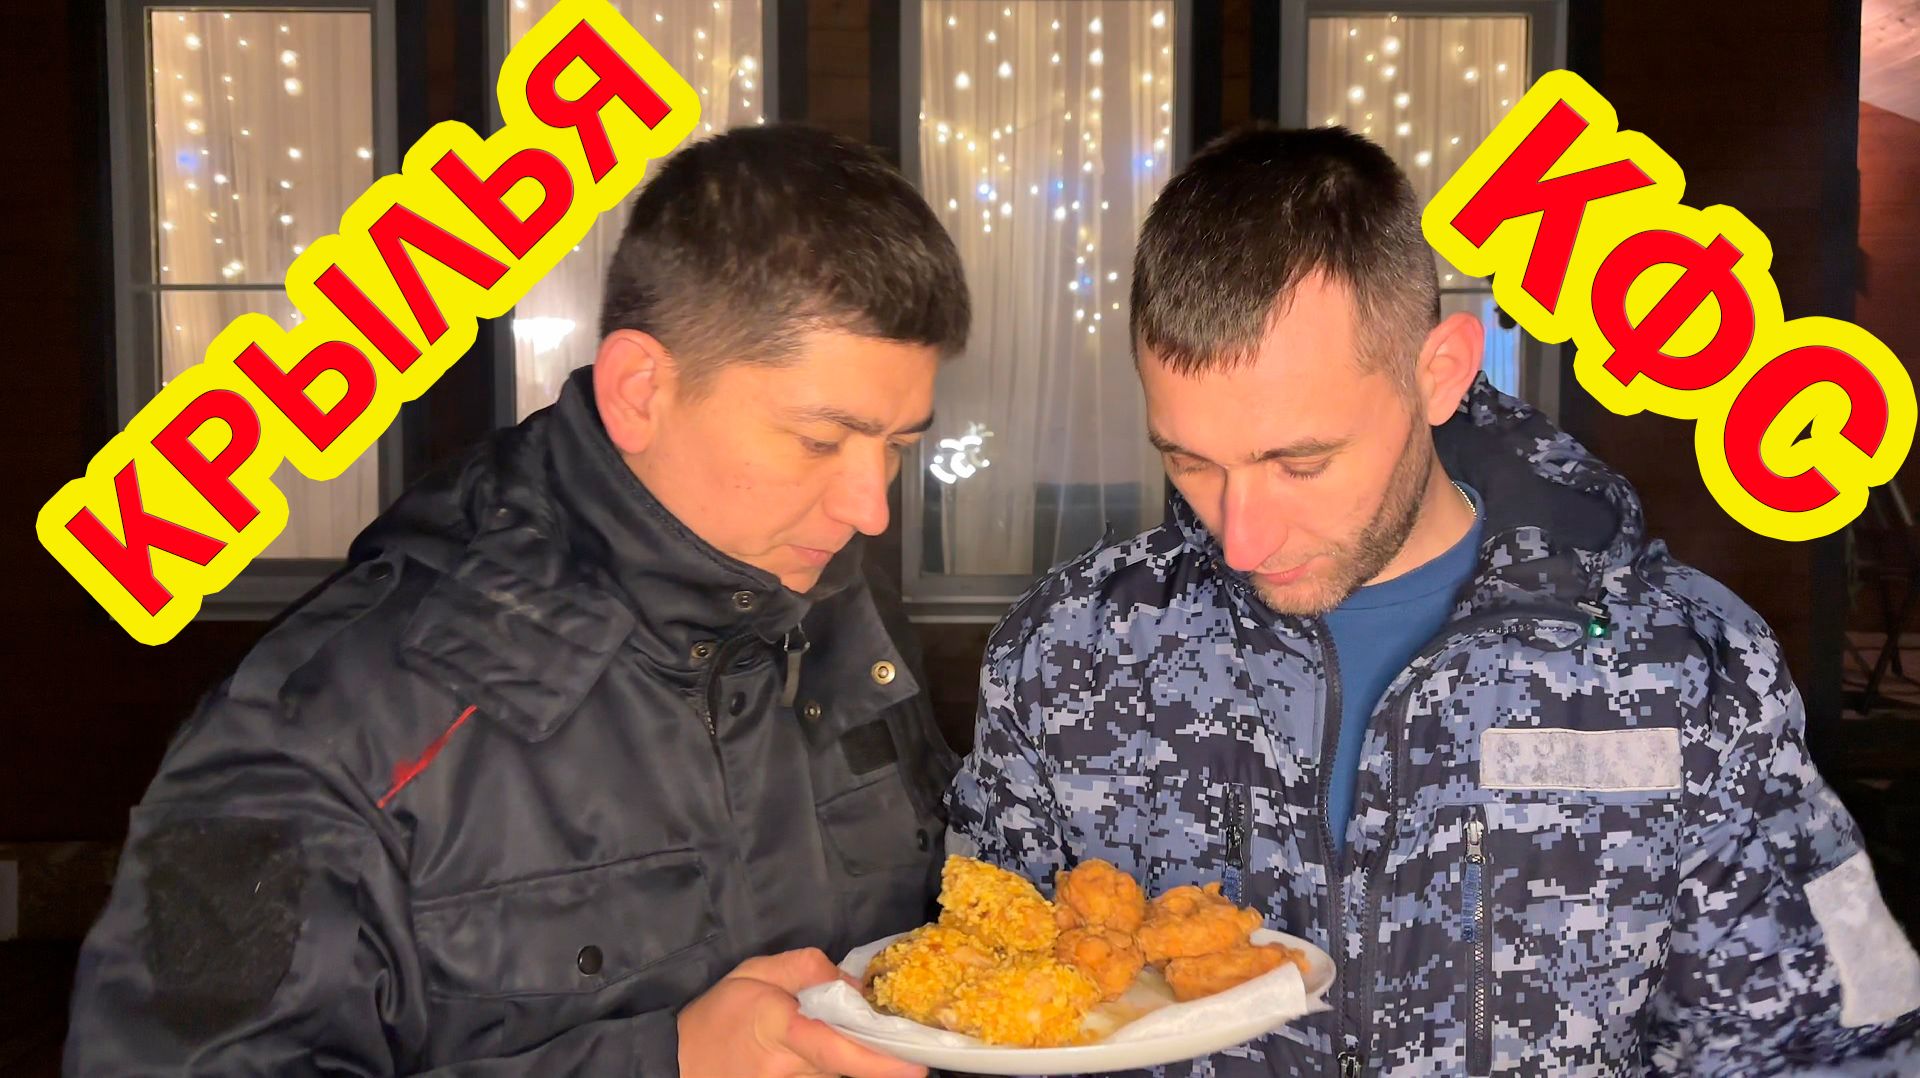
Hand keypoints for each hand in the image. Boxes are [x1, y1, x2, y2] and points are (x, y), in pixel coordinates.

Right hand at [678, 948, 927, 1077]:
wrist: (678, 1060)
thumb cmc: (718, 1013)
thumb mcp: (757, 971)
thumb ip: (809, 969)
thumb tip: (855, 987)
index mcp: (780, 1029)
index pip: (833, 1049)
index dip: (875, 1062)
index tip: (915, 1068)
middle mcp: (787, 1070)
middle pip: (846, 1065)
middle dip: (873, 1049)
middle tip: (896, 1031)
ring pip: (838, 1076)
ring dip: (855, 1057)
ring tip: (861, 1037)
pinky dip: (838, 1066)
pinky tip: (839, 1049)